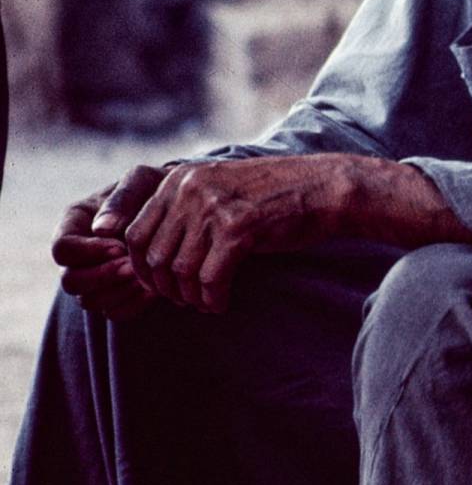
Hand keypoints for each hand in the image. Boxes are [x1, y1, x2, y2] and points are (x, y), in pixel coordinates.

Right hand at [50, 167, 167, 319]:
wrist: (184, 209)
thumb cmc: (157, 188)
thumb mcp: (142, 181)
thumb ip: (122, 199)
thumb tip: (102, 228)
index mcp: (76, 223)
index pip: (62, 249)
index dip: (87, 252)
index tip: (120, 246)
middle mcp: (79, 254)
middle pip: (70, 282)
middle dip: (103, 276)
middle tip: (134, 266)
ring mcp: (95, 276)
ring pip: (90, 301)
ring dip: (119, 291)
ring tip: (147, 276)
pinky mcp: (117, 293)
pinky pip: (114, 312)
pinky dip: (134, 304)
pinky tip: (156, 289)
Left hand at [122, 156, 351, 312]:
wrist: (325, 188)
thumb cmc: (275, 196)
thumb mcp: (219, 189)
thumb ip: (184, 208)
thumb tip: (151, 254)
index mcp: (179, 180)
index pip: (134, 234)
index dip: (142, 268)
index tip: (160, 285)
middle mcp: (189, 189)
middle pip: (152, 256)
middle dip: (164, 288)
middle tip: (183, 300)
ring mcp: (212, 208)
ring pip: (180, 271)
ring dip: (189, 297)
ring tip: (204, 304)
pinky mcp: (238, 229)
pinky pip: (210, 279)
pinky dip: (212, 299)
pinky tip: (221, 303)